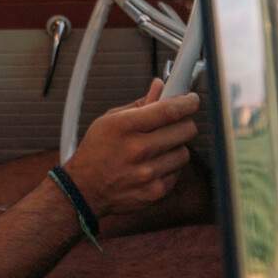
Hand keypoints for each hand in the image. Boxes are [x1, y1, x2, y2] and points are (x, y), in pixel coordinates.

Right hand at [61, 78, 199, 217]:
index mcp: (125, 126)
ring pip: (184, 152)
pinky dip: (170, 166)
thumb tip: (160, 87)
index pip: (169, 110)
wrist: (84, 189)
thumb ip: (139, 104)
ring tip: (159, 147)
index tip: (192, 99)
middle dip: (184, 123)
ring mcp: (148, 173)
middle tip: (176, 123)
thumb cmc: (96, 152)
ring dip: (176, 146)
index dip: (187, 102)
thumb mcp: (109, 120)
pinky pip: (178, 172)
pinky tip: (154, 164)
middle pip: (184, 130)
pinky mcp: (155, 191)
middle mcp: (138, 150)